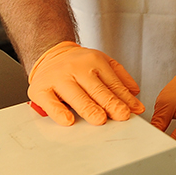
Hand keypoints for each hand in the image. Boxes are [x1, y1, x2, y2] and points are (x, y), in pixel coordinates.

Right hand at [27, 41, 143, 125]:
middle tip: (122, 115)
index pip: (112, 82)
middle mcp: (76, 68)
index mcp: (94, 61)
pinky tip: (68, 121)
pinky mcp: (40, 90)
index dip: (124, 98)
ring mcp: (58, 78)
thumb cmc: (78, 63)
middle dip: (111, 103)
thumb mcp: (102, 62)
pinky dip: (59, 112)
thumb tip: (135, 92)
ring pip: (76, 96)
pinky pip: (50, 103)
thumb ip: (119, 77)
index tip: (134, 110)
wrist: (49, 53)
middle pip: (96, 89)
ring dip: (89, 108)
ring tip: (100, 119)